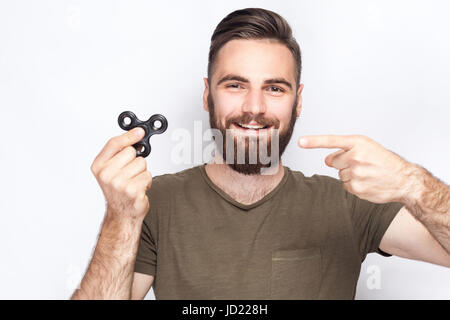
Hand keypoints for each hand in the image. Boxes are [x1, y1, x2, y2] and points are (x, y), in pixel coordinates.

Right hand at [91, 127, 151, 219]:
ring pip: (141, 163)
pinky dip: (146, 182)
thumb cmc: (118, 191)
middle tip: (129, 173)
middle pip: (131, 152)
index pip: (114, 143)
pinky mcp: (133, 190)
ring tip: (133, 182)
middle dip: (135, 160)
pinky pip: (147, 175)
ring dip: (141, 172)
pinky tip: (138, 189)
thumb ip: (119, 152)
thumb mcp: (111, 169)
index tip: (140, 131)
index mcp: (99, 166)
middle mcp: (106, 175)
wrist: (122, 213)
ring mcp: (119, 183)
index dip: (129, 135)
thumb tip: (136, 134)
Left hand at [298, 134, 414, 203]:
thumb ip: (346, 150)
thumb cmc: (385, 162)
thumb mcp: (368, 147)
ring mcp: (356, 173)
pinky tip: (366, 182)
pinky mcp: (356, 188)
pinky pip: (345, 185)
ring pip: (339, 174)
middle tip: (361, 164)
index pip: (332, 141)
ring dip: (349, 174)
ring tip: (367, 173)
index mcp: (359, 143)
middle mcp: (356, 156)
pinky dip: (353, 185)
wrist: (404, 180)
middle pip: (333, 161)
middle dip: (342, 163)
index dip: (314, 141)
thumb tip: (327, 160)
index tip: (301, 142)